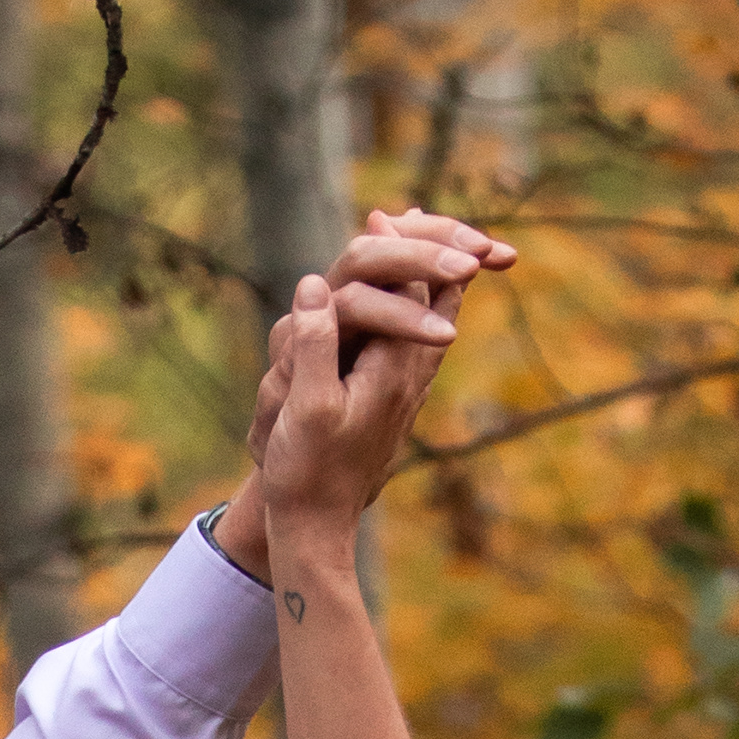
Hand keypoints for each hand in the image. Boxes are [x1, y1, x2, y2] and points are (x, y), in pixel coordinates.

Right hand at [210, 209, 509, 572]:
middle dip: (431, 244)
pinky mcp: (390, 393)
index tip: (389, 214)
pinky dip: (412, 298)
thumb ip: (314, 348)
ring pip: (429, 309)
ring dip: (425, 267)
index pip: (416, 284)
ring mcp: (403, 382)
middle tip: (414, 210)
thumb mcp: (305, 412)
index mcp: (392, 365)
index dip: (410, 242)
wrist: (318, 527)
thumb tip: (312, 286)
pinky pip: (413, 332)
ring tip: (410, 228)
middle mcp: (408, 369)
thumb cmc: (308, 473)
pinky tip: (406, 283)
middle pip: (434, 288)